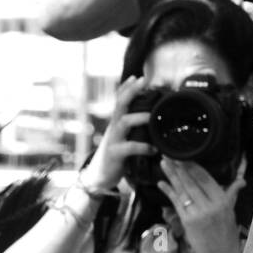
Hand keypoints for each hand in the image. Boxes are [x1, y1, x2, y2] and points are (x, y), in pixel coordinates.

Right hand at [84, 75, 157, 190]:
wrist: (98, 176)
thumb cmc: (115, 155)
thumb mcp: (121, 138)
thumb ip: (132, 128)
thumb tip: (151, 118)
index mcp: (116, 122)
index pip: (119, 99)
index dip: (127, 87)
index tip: (138, 76)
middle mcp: (113, 127)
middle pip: (120, 104)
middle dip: (131, 91)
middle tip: (143, 81)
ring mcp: (113, 139)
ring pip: (125, 121)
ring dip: (140, 117)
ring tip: (152, 117)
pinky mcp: (115, 153)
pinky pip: (130, 147)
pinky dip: (144, 147)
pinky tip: (154, 149)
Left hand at [157, 156, 246, 252]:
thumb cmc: (226, 233)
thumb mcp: (231, 211)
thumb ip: (232, 194)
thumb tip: (240, 181)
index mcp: (223, 200)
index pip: (206, 179)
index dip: (193, 166)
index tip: (184, 156)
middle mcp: (211, 205)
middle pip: (192, 182)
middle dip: (179, 167)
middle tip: (169, 154)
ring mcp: (198, 214)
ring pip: (183, 191)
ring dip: (171, 176)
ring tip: (163, 163)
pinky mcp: (187, 222)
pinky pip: (176, 203)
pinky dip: (168, 192)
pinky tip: (161, 183)